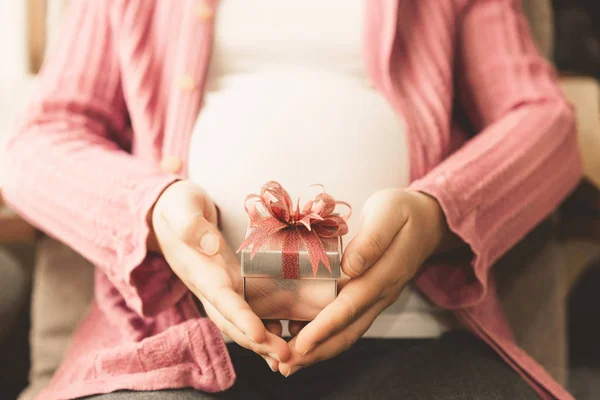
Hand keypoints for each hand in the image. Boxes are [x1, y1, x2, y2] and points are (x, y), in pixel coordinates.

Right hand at [150, 180, 290, 368]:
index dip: (240, 317)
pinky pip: (247, 308)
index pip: (221, 298)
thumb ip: (190, 224)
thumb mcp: (181, 207)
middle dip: (257, 340)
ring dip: (263, 340)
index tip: (259, 334)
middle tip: (285, 357)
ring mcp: (220, 286)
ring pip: (241, 320)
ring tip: (288, 356)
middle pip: (233, 320)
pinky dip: (263, 324)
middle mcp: (210, 285)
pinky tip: (284, 335)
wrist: (171, 211)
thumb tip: (210, 245)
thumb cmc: (178, 205)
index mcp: (199, 269)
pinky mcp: (230, 281)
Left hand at [280, 189, 453, 375]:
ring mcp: (379, 299)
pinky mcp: (373, 298)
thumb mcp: (388, 213)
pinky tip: (306, 342)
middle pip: (348, 331)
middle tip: (284, 365)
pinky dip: (328, 338)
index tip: (301, 343)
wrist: (428, 220)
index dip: (324, 327)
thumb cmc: (402, 211)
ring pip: (349, 333)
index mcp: (384, 273)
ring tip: (290, 363)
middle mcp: (382, 294)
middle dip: (316, 350)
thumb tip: (351, 267)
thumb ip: (372, 240)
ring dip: (320, 351)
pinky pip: (350, 324)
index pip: (350, 306)